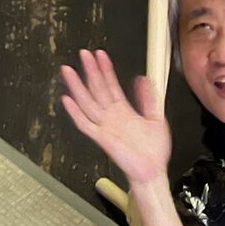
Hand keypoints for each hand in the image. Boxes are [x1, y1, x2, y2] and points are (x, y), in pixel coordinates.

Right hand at [60, 49, 170, 185]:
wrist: (152, 172)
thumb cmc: (153, 152)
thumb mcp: (156, 119)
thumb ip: (149, 99)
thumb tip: (144, 80)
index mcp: (124, 112)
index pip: (111, 85)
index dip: (106, 69)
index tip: (100, 55)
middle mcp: (112, 117)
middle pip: (97, 89)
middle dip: (90, 71)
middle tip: (83, 54)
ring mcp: (105, 127)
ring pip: (87, 102)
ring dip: (77, 86)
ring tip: (68, 71)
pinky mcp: (102, 139)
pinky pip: (85, 124)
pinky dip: (75, 113)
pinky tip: (67, 100)